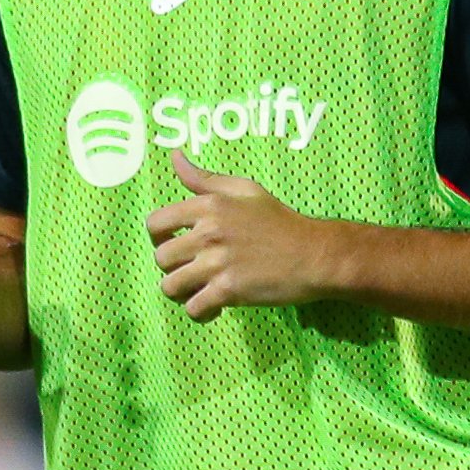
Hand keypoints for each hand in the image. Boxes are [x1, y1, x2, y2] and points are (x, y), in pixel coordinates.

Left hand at [146, 157, 329, 319]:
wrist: (314, 254)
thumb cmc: (280, 221)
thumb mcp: (245, 190)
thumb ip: (205, 178)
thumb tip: (174, 157)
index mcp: (209, 205)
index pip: (155, 223)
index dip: (158, 238)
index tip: (173, 244)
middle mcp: (208, 233)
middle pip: (161, 258)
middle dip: (172, 268)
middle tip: (191, 270)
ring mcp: (217, 263)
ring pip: (171, 286)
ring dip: (181, 292)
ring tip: (198, 290)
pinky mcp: (229, 291)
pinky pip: (194, 308)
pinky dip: (200, 312)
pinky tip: (214, 307)